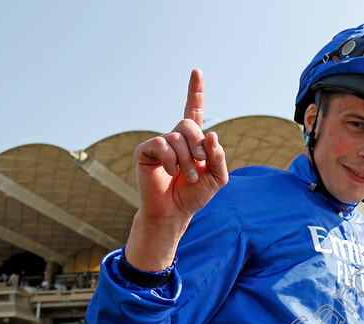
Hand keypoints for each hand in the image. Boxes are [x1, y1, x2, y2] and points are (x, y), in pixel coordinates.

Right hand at [125, 69, 227, 270]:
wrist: (174, 212)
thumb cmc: (194, 195)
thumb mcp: (216, 177)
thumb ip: (218, 157)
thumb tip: (212, 135)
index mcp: (193, 141)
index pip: (194, 111)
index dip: (195, 91)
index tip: (196, 71)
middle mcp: (175, 138)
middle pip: (188, 124)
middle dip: (197, 145)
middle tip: (199, 163)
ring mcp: (159, 144)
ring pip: (176, 137)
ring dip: (186, 161)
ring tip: (185, 177)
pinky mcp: (145, 151)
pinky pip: (161, 145)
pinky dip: (169, 160)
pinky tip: (168, 172)